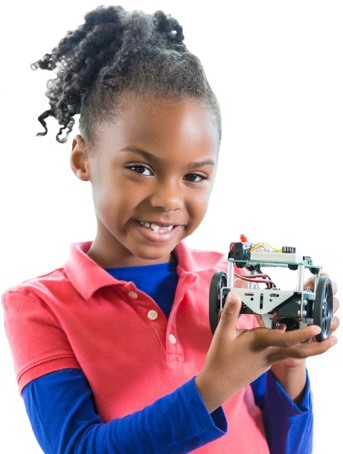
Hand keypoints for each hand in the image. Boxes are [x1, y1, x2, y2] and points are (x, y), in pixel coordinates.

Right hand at [196, 291, 334, 412]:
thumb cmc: (220, 360)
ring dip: (309, 346)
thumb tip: (235, 295)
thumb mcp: (223, 333)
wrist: (218, 383)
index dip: (302, 334)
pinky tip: (290, 337)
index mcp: (260, 344)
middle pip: (299, 352)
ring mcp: (269, 360)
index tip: (316, 327)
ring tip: (321, 338)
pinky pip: (284, 353)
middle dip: (318, 347)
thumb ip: (231, 313)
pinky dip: (292, 345)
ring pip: (293, 352)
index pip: (285, 339)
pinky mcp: (266, 363)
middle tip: (334, 340)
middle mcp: (269, 353)